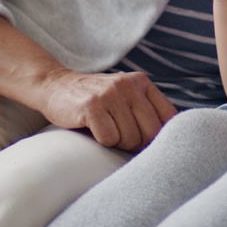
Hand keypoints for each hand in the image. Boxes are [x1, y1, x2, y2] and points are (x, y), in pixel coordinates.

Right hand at [38, 68, 177, 150]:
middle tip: (120, 137)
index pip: (169, 117)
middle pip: (150, 133)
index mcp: (142, 82)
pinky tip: (92, 129)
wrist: (55, 86)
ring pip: (130, 139)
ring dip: (117, 143)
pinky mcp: (92, 106)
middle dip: (137, 143)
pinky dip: (101, 141)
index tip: (146, 141)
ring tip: (104, 129)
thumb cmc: (96, 100)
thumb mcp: (125, 96)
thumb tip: (171, 141)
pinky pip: (109, 139)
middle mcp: (129, 85)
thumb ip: (147, 110)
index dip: (160, 137)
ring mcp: (110, 94)